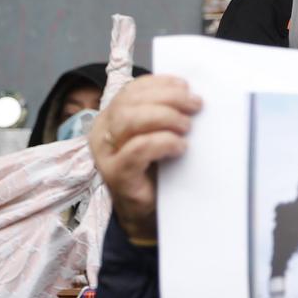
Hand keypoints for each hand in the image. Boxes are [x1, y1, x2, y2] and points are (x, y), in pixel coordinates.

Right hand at [88, 75, 202, 243]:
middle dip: (167, 98)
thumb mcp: (159, 134)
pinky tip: (180, 147)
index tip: (185, 86)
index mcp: (112, 118)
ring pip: (130, 120)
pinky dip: (163, 142)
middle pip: (130, 102)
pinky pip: (138, 149)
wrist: (150, 213)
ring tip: (187, 127)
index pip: (131, 90)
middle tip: (195, 105)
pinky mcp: (116, 174)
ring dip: (165, 117)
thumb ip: (165, 114)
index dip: (159, 84)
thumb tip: (190, 94)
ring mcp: (106, 154)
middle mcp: (103, 132)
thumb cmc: (157, 170)